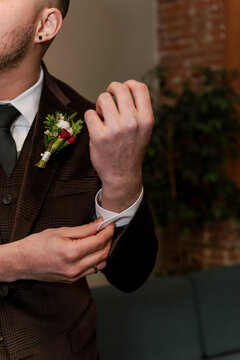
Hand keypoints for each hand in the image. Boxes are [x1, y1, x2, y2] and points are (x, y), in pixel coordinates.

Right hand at [2, 219, 113, 283]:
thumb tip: (99, 225)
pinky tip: (92, 250)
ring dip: (104, 251)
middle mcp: (75, 267)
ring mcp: (74, 276)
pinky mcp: (73, 280)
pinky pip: (92, 270)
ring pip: (101, 264)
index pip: (99, 241)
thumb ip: (83, 229)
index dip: (107, 231)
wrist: (21, 262)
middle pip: (103, 253)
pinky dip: (96, 259)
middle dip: (109, 240)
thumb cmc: (36, 245)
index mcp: (71, 252)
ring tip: (100, 239)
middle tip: (107, 229)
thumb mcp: (60, 231)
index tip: (109, 224)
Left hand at [84, 80, 153, 211]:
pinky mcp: (99, 136)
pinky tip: (96, 126)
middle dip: (111, 90)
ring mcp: (115, 129)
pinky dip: (90, 117)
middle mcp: (132, 122)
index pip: (140, 88)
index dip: (129, 84)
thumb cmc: (131, 149)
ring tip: (102, 116)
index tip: (122, 91)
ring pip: (103, 98)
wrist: (122, 175)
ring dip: (100, 104)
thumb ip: (138, 110)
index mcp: (146, 119)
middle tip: (107, 100)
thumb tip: (124, 88)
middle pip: (119, 88)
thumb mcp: (144, 130)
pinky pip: (89, 113)